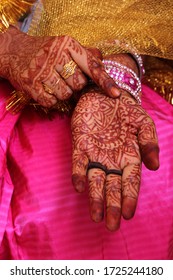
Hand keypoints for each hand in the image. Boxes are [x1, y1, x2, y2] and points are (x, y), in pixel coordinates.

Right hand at [0, 26, 119, 107]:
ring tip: (53, 82)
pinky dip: (51, 99)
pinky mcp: (31, 85)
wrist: (14, 52)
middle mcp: (55, 55)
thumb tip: (102, 60)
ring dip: (62, 93)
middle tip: (64, 77)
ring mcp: (42, 70)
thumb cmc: (45, 50)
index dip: (105, 82)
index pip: (91, 66)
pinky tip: (45, 89)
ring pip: (66, 95)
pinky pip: (52, 101)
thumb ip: (84, 53)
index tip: (116, 94)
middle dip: (75, 85)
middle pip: (79, 84)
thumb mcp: (64, 45)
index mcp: (67, 44)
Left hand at [71, 90, 158, 230]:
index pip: (130, 183)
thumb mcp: (144, 123)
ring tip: (95, 216)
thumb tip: (154, 166)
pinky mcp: (81, 145)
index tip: (127, 214)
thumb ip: (150, 143)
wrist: (106, 94)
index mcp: (129, 157)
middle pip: (112, 187)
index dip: (129, 198)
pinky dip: (78, 174)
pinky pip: (78, 163)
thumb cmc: (127, 110)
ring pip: (95, 180)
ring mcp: (95, 154)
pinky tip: (79, 186)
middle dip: (112, 206)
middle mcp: (112, 160)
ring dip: (95, 197)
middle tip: (111, 226)